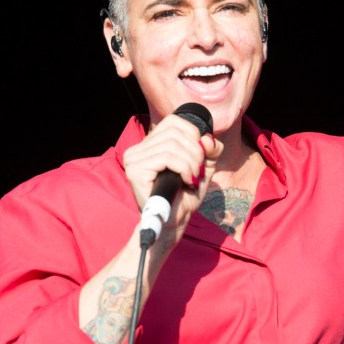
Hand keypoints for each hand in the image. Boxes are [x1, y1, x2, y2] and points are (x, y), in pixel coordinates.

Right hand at [123, 114, 222, 239]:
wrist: (173, 222)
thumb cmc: (185, 196)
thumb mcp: (203, 168)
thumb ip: (210, 151)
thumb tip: (208, 138)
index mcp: (150, 144)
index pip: (173, 122)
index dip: (193, 134)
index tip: (200, 156)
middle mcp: (138, 148)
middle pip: (175, 132)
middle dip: (195, 151)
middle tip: (198, 172)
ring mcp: (133, 158)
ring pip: (172, 145)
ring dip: (191, 163)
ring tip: (192, 179)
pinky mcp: (135, 170)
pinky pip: (166, 157)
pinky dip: (183, 168)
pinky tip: (186, 181)